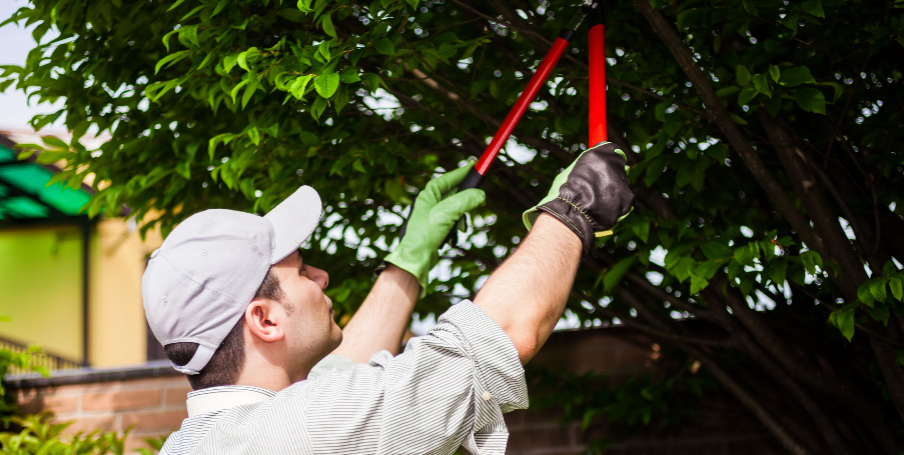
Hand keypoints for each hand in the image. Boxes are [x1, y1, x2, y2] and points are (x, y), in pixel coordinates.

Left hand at [385, 163, 485, 294]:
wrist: (416, 258)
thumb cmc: (425, 234)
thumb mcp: (447, 213)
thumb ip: (464, 201)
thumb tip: (480, 195)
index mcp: (428, 194)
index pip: (448, 178)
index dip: (462, 172)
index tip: (475, 165)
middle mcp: (430, 202)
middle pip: (454, 193)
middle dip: (466, 200)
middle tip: (479, 200)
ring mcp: (433, 215)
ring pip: (456, 209)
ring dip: (462, 217)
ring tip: (460, 226)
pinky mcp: (437, 227)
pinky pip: (453, 221)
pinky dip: (457, 227)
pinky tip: (454, 235)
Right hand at [522, 142, 633, 255]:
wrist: (574, 211)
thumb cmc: (568, 193)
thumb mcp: (575, 169)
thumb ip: (591, 163)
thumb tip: (601, 161)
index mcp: (598, 154)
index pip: (614, 150)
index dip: (611, 159)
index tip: (608, 165)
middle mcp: (613, 163)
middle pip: (620, 167)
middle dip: (612, 176)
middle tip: (600, 187)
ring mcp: (622, 179)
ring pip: (622, 184)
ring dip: (614, 190)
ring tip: (598, 200)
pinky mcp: (628, 195)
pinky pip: (625, 199)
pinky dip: (618, 204)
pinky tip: (605, 207)